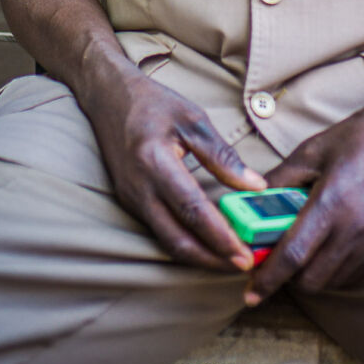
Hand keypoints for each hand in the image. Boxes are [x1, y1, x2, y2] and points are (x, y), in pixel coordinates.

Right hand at [85, 66, 265, 272]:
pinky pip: (160, 231)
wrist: (108, 97)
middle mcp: (139, 188)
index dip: (220, 237)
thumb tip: (256, 185)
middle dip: (212, 260)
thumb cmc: (152, 102)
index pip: (192, 210)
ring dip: (200, 256)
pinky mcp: (130, 202)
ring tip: (231, 260)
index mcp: (155, 162)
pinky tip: (207, 243)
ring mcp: (131, 198)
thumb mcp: (193, 119)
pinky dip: (185, 242)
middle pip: (177, 240)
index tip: (245, 254)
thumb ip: (223, 156)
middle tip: (245, 266)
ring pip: (167, 241)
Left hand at [244, 95, 363, 302]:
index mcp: (333, 201)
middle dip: (288, 277)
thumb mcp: (311, 151)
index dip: (268, 278)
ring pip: (334, 281)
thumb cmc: (358, 136)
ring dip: (312, 275)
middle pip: (312, 279)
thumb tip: (251, 202)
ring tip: (303, 251)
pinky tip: (328, 247)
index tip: (250, 294)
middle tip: (276, 260)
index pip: (294, 255)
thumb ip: (279, 179)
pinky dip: (335, 270)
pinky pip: (355, 273)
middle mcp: (356, 226)